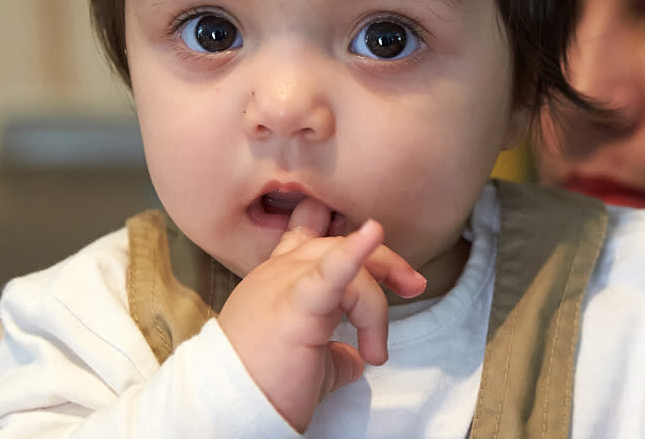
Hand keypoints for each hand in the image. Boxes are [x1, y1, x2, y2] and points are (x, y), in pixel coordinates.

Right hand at [217, 199, 426, 431]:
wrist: (232, 410)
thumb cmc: (265, 386)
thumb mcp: (309, 360)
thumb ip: (335, 347)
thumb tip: (358, 356)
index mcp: (281, 277)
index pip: (315, 236)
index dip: (345, 234)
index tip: (375, 242)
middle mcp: (281, 270)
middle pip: (340, 244)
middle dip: (383, 262)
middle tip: (413, 285)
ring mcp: (286, 281)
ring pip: (347, 266)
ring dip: (375, 300)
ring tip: (377, 347)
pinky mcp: (298, 304)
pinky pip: (329, 272)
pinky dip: (354, 253)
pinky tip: (372, 234)